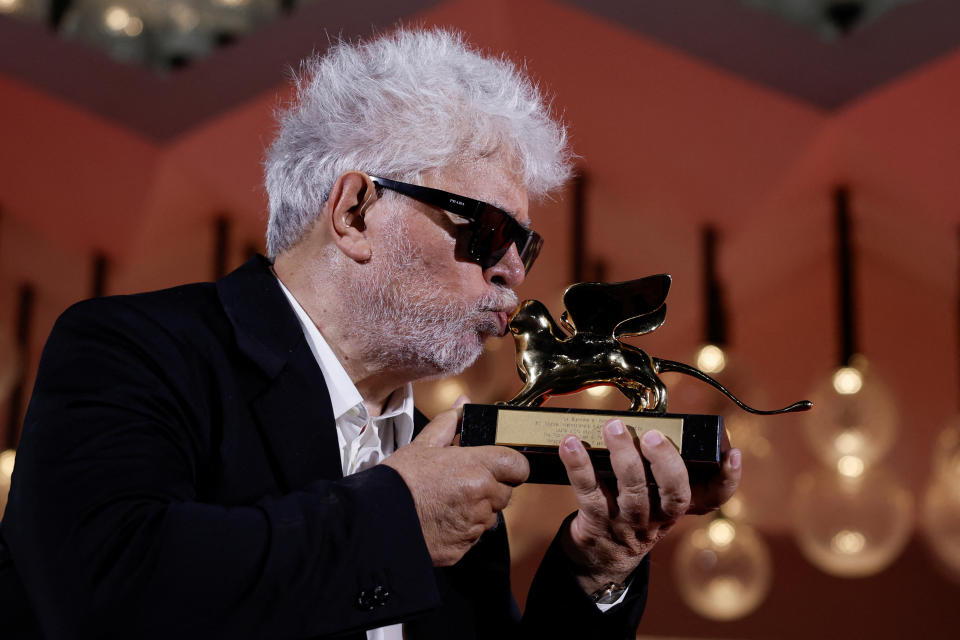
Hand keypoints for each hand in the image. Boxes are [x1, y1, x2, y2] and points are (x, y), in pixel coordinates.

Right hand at [382, 397, 529, 565]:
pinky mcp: (464, 548)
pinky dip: (463, 529)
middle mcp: (482, 497)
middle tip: (463, 482)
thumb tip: (462, 406)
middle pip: (505, 492)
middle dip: (491, 487)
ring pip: (490, 515)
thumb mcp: (423, 445)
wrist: (377, 520)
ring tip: (447, 501)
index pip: (518, 465)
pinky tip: (441, 519)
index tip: (499, 465)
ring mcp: (474, 525)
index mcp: (477, 468)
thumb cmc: (400, 481)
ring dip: (477, 508)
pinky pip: (474, 536)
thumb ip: (448, 423)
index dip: (511, 465)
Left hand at [558, 419, 740, 592]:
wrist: (600, 557)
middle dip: (666, 463)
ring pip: (632, 492)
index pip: (713, 499)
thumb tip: (647, 418)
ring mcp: (628, 522)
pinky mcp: (597, 522)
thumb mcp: (652, 496)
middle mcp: (658, 517)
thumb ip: (657, 466)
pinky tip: (571, 444)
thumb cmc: (630, 509)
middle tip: (653, 435)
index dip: (727, 479)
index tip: (732, 454)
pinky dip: (578, 466)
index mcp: (677, 507)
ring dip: (622, 457)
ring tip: (613, 427)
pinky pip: (588, 492)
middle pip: (674, 495)